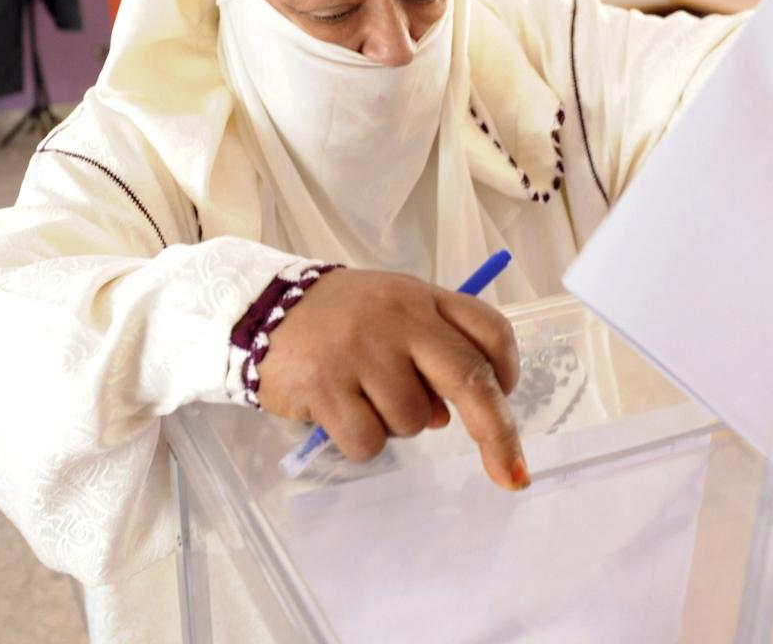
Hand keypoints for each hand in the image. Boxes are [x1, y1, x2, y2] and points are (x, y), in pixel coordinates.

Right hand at [256, 268, 529, 490]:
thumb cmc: (338, 320)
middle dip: (498, 433)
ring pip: (415, 420)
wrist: (259, 307)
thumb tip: (449, 416)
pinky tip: (338, 412)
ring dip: (396, 424)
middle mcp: (397, 319)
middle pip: (469, 379)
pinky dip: (362, 441)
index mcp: (421, 298)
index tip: (507, 395)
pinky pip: (370, 441)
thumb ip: (428, 352)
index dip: (507, 369)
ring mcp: (361, 350)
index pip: (488, 329)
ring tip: (360, 394)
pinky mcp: (325, 383)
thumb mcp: (391, 313)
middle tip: (512, 475)